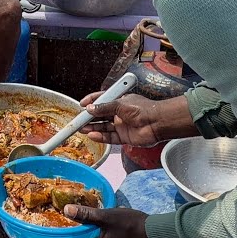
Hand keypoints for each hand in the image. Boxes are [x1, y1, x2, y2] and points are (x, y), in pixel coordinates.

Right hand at [78, 93, 198, 146]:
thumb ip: (104, 108)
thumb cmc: (142, 109)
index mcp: (119, 101)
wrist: (157, 123)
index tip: (81, 105)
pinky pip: (110, 137)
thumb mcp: (120, 104)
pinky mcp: (124, 137)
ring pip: (104, 127)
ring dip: (93, 128)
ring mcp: (122, 126)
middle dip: (90, 118)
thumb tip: (90, 109)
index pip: (102, 100)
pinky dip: (101, 137)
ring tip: (82, 129)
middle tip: (78, 120)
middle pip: (101, 116)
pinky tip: (92, 135)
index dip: (91, 102)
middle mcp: (120, 113)